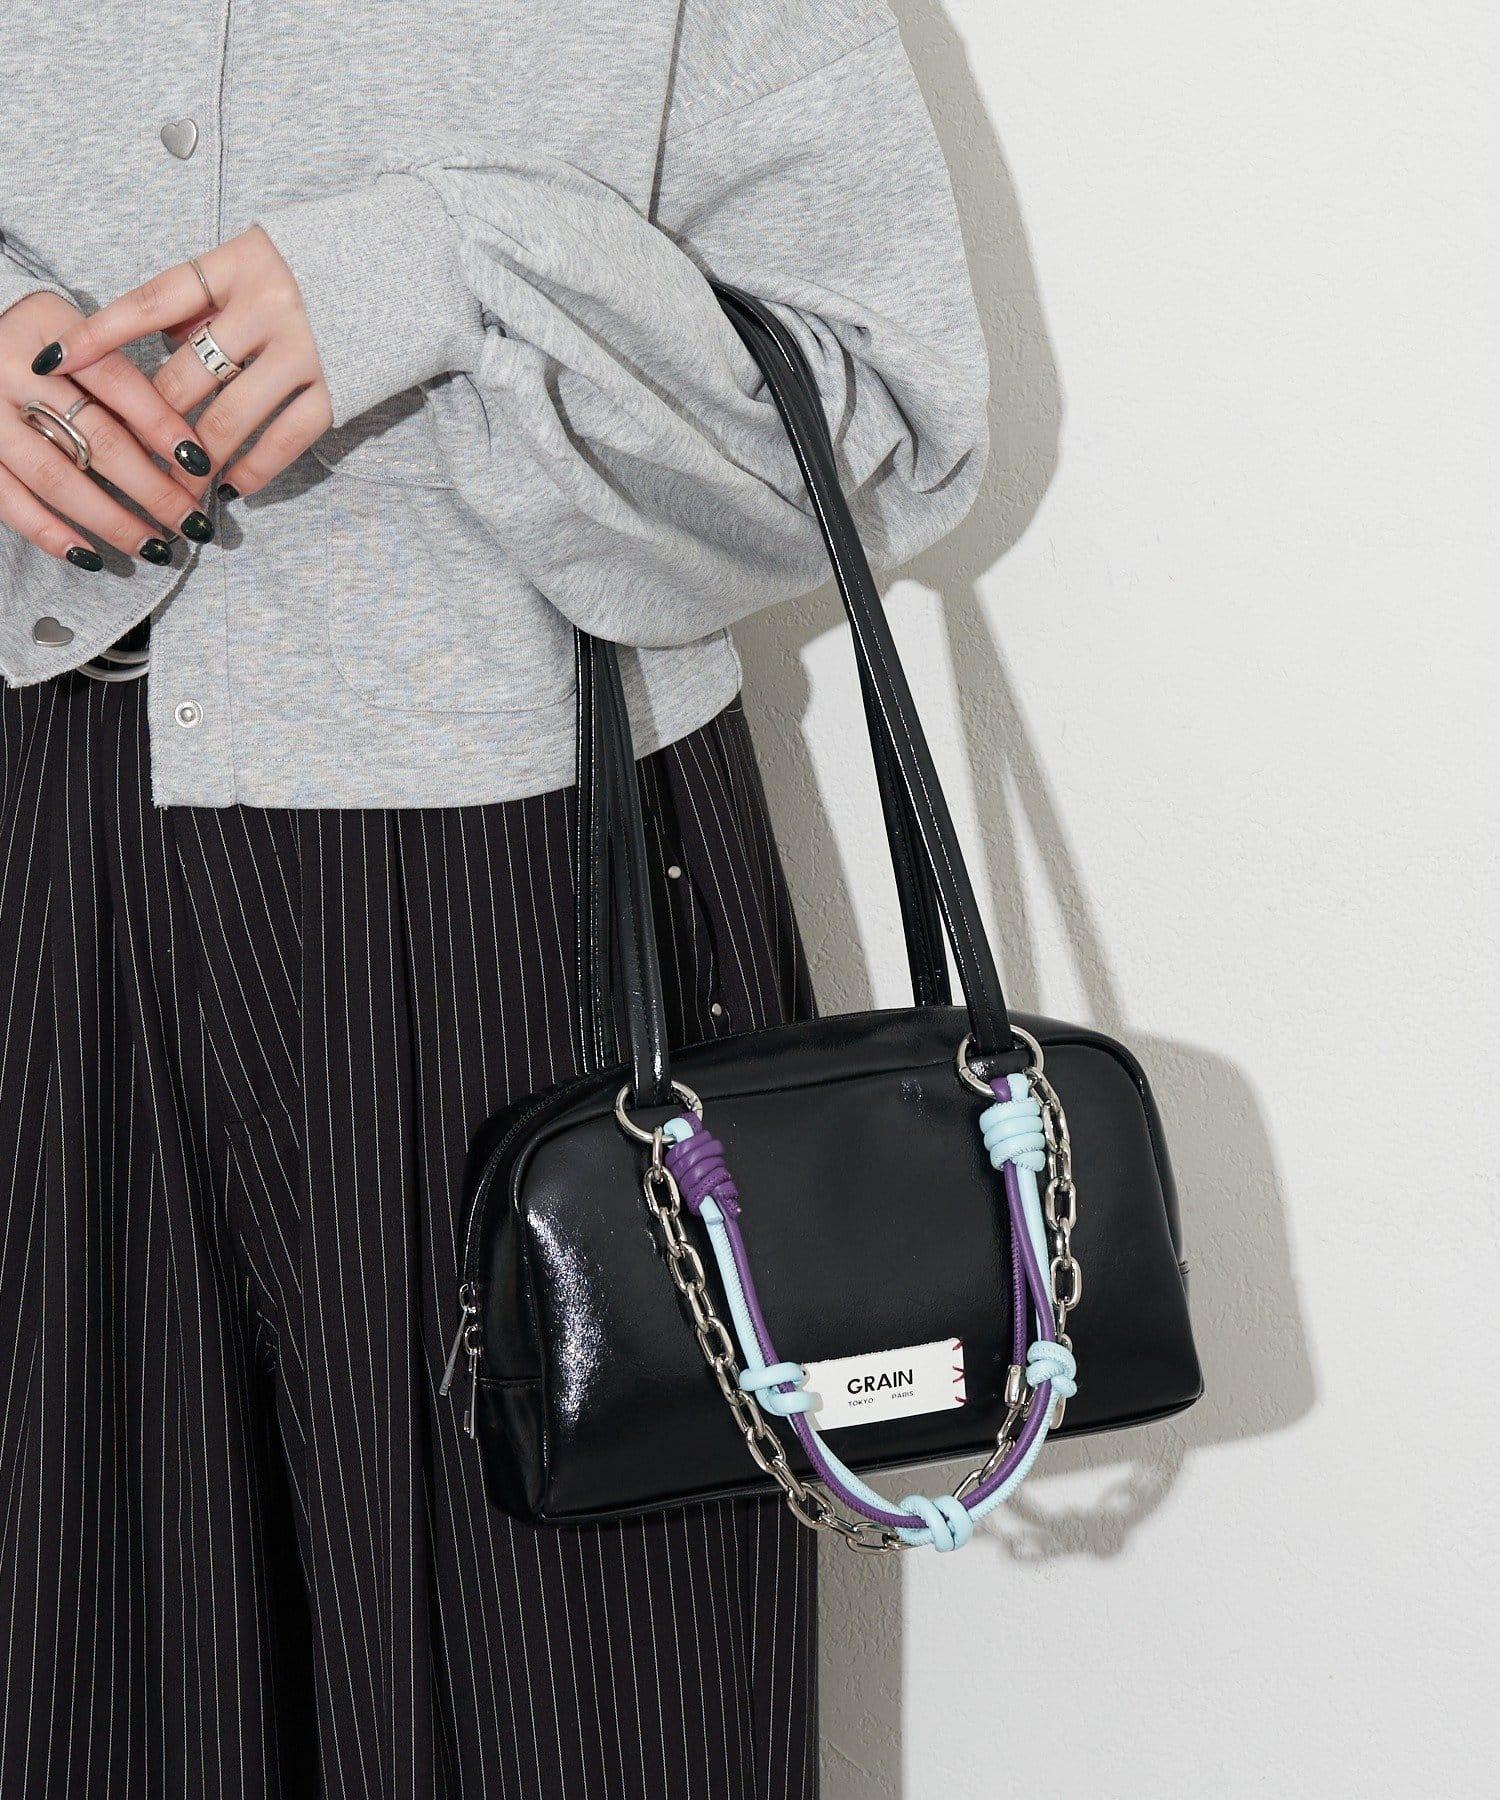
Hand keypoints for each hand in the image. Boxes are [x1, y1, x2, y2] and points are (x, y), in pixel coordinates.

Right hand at [0, 289, 212, 568]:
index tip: (200, 464)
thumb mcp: (78, 339)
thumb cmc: (42, 351)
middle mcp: (11, 366)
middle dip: (152, 488)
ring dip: (112, 520)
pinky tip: (90, 557)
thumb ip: (120, 379)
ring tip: (155, 548)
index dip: (162, 425)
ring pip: (57, 477)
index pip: (117, 381)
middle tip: (192, 522)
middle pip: (96, 436)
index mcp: (48, 327)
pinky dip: (50, 533)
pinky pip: (8, 500)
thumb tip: (187, 451)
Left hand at [38, 227, 332, 501]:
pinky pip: (284, 442)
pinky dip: (254, 470)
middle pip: (185, 376)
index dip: (102, 334)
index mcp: (238, 262)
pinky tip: (236, 485)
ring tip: (179, 482)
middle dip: (152, 423)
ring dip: (196, 458)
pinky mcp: (341, 388)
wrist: (422, 260)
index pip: (152, 302)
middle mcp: (268, 306)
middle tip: (132, 455)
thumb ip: (210, 295)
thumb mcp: (260, 254)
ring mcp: (307, 350)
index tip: (56, 361)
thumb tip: (158, 339)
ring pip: (228, 419)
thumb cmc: (331, 258)